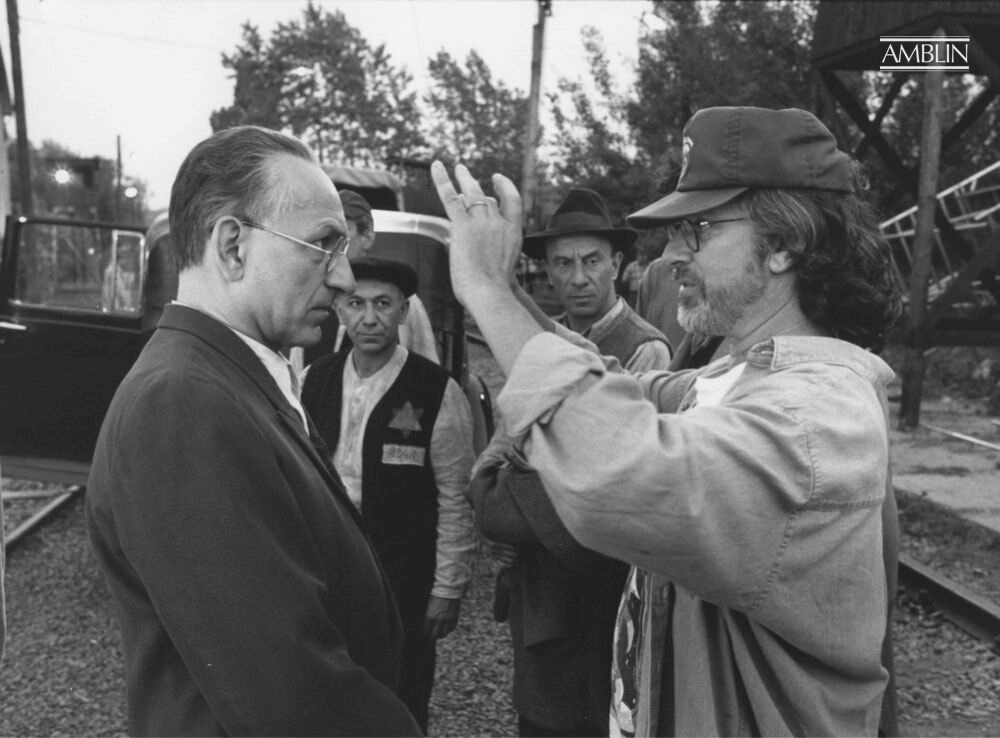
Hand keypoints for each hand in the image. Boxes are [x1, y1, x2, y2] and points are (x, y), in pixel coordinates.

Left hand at [423, 596, 460, 639]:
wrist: (448, 589)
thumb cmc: (436, 596)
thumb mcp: (428, 606)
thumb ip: (427, 617)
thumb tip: (426, 625)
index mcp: (430, 617)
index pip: (426, 631)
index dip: (424, 634)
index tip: (424, 634)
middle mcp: (439, 620)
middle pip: (435, 636)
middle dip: (432, 637)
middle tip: (430, 636)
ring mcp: (448, 620)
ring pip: (444, 634)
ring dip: (441, 634)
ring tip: (439, 632)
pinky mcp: (455, 618)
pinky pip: (451, 629)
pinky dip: (448, 630)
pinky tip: (446, 627)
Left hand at [430, 162, 522, 306]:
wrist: (490, 293)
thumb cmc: (496, 292)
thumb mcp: (504, 273)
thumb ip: (495, 261)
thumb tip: (484, 265)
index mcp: (513, 234)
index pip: (513, 202)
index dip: (505, 188)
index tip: (498, 179)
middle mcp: (499, 224)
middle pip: (487, 199)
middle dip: (476, 186)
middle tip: (465, 174)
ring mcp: (482, 223)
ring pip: (471, 194)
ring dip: (463, 178)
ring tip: (456, 167)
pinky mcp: (463, 226)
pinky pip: (450, 198)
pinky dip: (442, 180)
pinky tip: (436, 165)